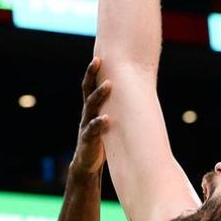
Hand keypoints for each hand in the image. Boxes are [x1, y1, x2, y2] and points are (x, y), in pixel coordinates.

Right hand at [69, 57, 110, 176]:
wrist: (88, 163)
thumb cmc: (101, 137)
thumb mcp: (107, 118)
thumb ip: (113, 106)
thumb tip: (134, 90)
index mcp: (91, 107)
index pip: (89, 85)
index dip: (92, 71)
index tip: (97, 57)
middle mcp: (87, 113)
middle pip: (87, 90)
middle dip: (92, 75)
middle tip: (98, 61)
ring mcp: (86, 125)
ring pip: (90, 107)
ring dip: (99, 95)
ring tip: (108, 85)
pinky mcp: (87, 140)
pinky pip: (92, 130)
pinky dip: (98, 124)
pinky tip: (105, 119)